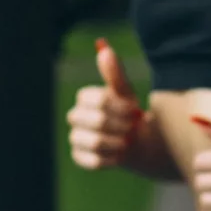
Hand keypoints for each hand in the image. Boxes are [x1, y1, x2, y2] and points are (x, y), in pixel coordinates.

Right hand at [67, 39, 156, 173]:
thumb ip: (115, 73)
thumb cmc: (130, 113)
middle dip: (121, 125)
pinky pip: (94, 161)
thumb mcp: (126, 92)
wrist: (135, 141)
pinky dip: (112, 159)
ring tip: (128, 141)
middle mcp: (74, 117)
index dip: (119, 106)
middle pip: (97, 121)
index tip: (135, 109)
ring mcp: (75, 138)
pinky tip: (120, 154)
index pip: (96, 99)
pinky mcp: (79, 157)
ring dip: (118, 142)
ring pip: (95, 142)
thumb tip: (104, 49)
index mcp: (84, 98)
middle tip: (134, 127)